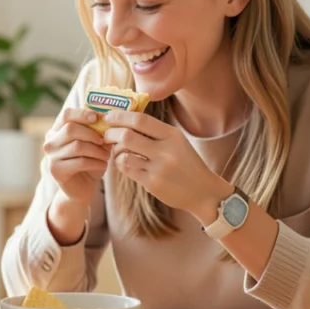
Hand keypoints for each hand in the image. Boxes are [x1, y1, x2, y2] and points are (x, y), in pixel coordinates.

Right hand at [43, 108, 111, 204]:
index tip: (97, 118)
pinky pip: (80, 162)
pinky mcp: (56, 171)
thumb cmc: (89, 162)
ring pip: (77, 146)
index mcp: (57, 130)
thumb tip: (109, 120)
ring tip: (106, 155)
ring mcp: (51, 157)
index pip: (66, 115)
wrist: (82, 188)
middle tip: (105, 140)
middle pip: (70, 129)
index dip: (82, 114)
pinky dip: (95, 162)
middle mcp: (50, 142)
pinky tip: (103, 165)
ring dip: (97, 150)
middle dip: (92, 134)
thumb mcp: (94, 144)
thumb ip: (98, 132)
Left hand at [102, 110, 232, 222]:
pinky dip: (121, 164)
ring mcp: (158, 168)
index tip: (108, 116)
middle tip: (106, 135)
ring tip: (119, 151)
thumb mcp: (177, 141)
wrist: (203, 192)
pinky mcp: (152, 184)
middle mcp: (165, 150)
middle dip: (110, 134)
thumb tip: (125, 117)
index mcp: (172, 135)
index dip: (120, 116)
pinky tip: (126, 163)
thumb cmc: (186, 163)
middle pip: (126, 136)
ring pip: (123, 154)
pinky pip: (126, 169)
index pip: (140, 120)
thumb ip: (155, 131)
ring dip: (115, 151)